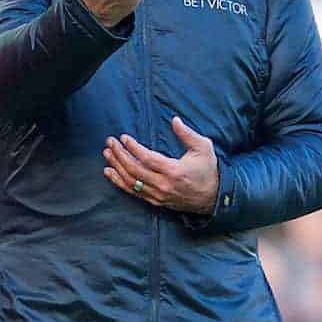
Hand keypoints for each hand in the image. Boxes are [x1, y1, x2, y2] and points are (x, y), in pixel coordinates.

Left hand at [103, 117, 218, 213]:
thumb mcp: (203, 148)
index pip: (147, 158)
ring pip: (131, 182)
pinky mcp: (155, 201)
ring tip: (107, 153)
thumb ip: (187, 134)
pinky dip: (119, 182)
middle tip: (110, 142)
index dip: (133, 148)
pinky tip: (109, 172)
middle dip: (119, 155)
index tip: (123, 137)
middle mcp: (164, 185)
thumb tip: (174, 120)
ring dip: (116, 167)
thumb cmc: (208, 170)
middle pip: (134, 170)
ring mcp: (158, 195)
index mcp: (174, 171)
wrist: (214, 198)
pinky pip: (133, 192)